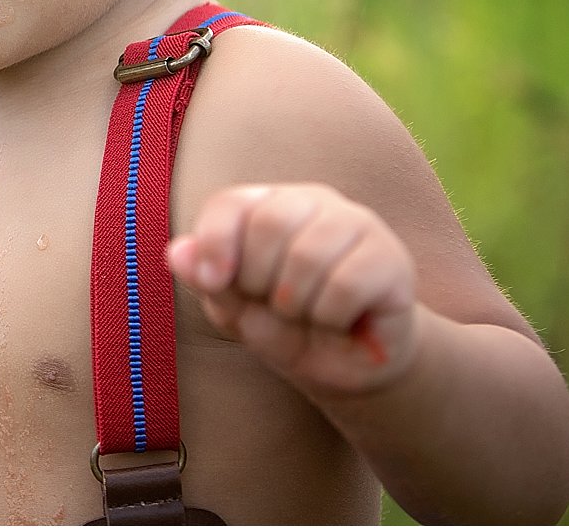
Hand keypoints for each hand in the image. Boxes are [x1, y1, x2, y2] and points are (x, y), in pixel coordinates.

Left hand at [166, 183, 418, 394]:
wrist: (345, 367)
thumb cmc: (285, 328)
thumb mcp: (237, 312)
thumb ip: (210, 281)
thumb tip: (177, 253)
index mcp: (266, 205)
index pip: (231, 203)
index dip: (215, 242)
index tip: (213, 283)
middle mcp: (313, 202)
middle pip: (269, 222)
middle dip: (259, 281)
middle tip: (273, 306)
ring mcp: (357, 224)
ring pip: (309, 254)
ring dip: (295, 304)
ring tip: (306, 315)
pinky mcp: (391, 257)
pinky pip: (347, 284)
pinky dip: (330, 317)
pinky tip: (338, 321)